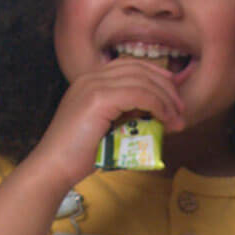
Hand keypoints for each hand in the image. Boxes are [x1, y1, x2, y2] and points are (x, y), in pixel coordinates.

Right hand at [27, 59, 186, 190]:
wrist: (53, 168)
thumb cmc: (78, 156)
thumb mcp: (106, 129)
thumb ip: (124, 116)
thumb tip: (153, 114)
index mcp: (89, 82)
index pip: (129, 66)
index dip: (155, 75)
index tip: (173, 95)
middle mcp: (90, 78)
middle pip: (139, 69)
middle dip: (166, 87)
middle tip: (180, 109)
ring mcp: (93, 86)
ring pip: (142, 81)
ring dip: (166, 99)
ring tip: (177, 119)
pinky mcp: (98, 99)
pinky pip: (139, 94)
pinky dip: (158, 105)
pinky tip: (166, 119)